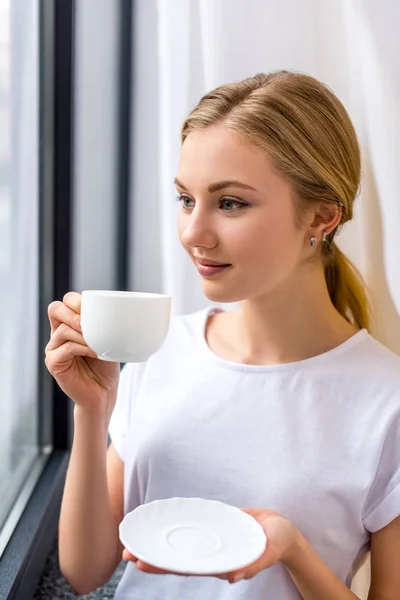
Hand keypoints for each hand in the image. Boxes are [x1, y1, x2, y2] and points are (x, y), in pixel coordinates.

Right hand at [45, 292, 119, 415]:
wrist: (103, 393)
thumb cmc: (106, 367)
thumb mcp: (106, 339)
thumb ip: (102, 325)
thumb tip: (113, 309)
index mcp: (69, 325)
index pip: (66, 301)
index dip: (78, 300)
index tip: (97, 309)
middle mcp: (58, 334)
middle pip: (55, 308)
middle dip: (75, 313)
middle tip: (91, 324)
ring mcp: (53, 348)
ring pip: (63, 329)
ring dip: (83, 334)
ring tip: (99, 343)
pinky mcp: (53, 363)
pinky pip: (66, 348)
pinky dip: (83, 348)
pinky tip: (95, 352)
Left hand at [122, 508, 299, 583]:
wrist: (282, 529)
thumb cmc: (278, 541)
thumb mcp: (270, 550)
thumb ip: (255, 563)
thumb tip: (233, 577)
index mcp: (219, 563)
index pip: (186, 566)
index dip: (163, 566)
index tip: (141, 564)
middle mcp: (210, 554)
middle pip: (176, 558)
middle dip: (152, 556)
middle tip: (126, 554)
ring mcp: (211, 541)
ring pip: (180, 543)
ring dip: (159, 543)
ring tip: (134, 542)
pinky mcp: (214, 526)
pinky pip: (192, 527)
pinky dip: (176, 526)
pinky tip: (161, 522)